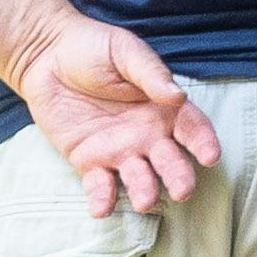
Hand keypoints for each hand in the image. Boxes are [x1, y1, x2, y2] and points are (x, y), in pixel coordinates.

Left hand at [19, 11, 218, 215]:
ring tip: (145, 201)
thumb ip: (150, 72)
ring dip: (144, 192)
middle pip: (171, 161)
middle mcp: (148, 135)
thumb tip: (176, 94)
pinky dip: (102, 199)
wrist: (46, 54)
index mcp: (164, 108)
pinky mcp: (89, 162)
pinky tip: (100, 209)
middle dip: (178, 177)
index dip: (203, 142)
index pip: (192, 128)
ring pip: (139, 178)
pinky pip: (99, 185)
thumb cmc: (94, 48)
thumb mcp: (125, 51)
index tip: (210, 156)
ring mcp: (120, 151)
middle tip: (183, 191)